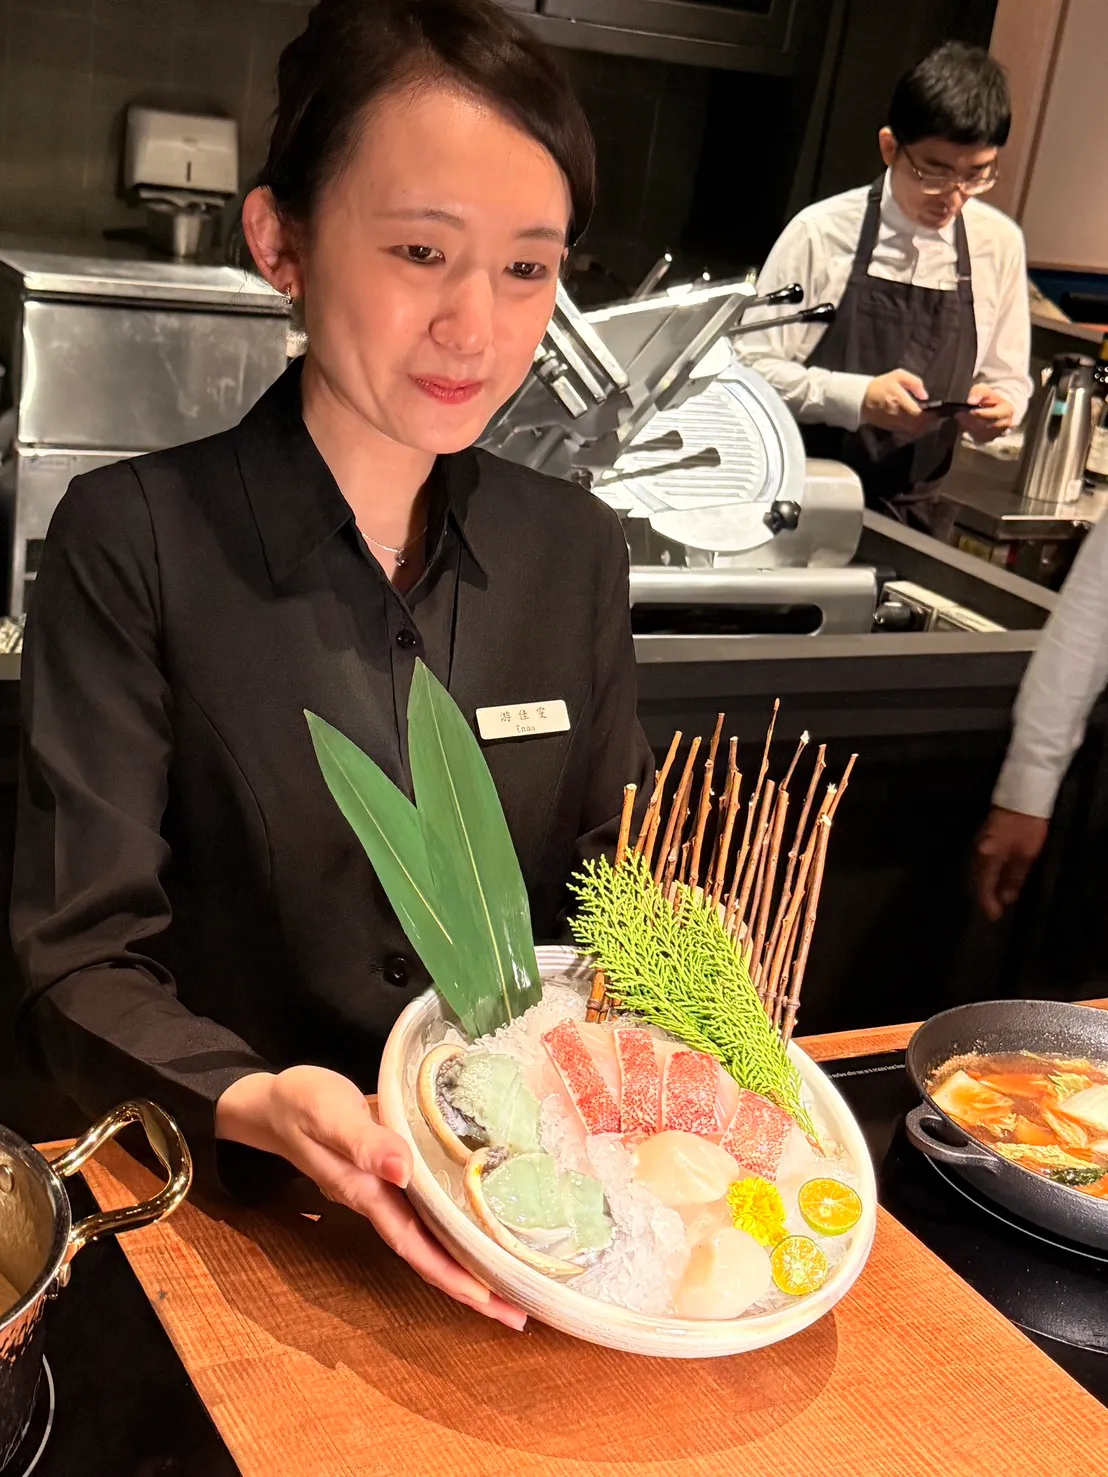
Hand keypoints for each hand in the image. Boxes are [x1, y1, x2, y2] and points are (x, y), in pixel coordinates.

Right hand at [215, 1065, 526, 1329]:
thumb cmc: (300, 1105)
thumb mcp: (328, 1116)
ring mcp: (387, 1187)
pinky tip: (484, 1216)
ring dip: (469, 1255)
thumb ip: (363, 1142)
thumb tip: (402, 1170)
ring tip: (514, 1275)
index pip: (416, 1247)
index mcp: (367, 1194)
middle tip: (520, 1312)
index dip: (452, 1275)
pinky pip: (432, 1201)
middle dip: (472, 1284)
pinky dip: (457, 1216)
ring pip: (434, 1231)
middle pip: (430, 1252)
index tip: (491, 1301)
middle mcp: (381, 1200)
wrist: (275, 1100)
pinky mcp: (395, 1166)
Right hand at [861, 369, 937, 438]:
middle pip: (920, 425)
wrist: (861, 399)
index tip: (940, 411)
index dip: (932, 415)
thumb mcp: (898, 376)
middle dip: (932, 423)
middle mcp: (898, 416)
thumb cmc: (881, 385)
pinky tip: (921, 424)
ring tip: (933, 421)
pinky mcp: (892, 429)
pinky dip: (917, 430)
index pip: (920, 414)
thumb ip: (914, 382)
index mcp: (900, 401)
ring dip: (925, 428)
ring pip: (915, 431)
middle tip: (940, 418)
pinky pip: (908, 432)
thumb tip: (925, 395)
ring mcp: (894, 424)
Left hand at [956, 388, 1016, 443]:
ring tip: (959, 417)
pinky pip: (978, 438)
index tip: (971, 411)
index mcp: (1007, 410)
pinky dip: (969, 431)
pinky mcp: (989, 439)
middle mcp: (1005, 424)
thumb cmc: (988, 397)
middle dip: (972, 420)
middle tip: (959, 414)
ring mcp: (998, 433)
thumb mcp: (983, 390)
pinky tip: (963, 424)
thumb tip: (971, 401)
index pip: (996, 414)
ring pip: (982, 433)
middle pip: (988, 425)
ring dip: (969, 426)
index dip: (983, 414)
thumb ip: (978, 393)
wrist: (992, 407)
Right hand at [973, 806, 1048, 920]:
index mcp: (986, 858)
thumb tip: (1006, 900)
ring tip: (991, 898)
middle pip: (974, 881)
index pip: (982, 888)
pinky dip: (982, 875)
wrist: (1022, 796)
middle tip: (992, 911)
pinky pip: (977, 863)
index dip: (987, 904)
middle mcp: (976, 853)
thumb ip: (1014, 879)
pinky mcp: (980, 839)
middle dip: (982, 897)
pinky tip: (990, 879)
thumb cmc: (1026, 827)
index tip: (994, 918)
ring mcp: (975, 844)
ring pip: (974, 873)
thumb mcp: (1026, 856)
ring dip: (981, 886)